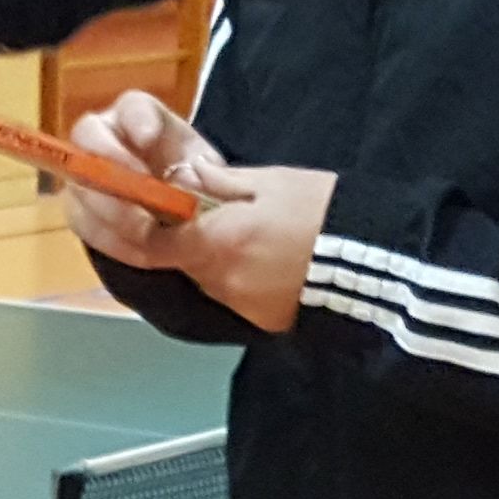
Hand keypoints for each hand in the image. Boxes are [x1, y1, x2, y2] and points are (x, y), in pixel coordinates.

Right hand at [63, 92, 213, 258]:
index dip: (136, 118)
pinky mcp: (81, 210)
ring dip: (111, 208)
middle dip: (110, 163)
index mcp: (142, 119)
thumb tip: (185, 185)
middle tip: (138, 189)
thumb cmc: (198, 184)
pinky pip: (85, 223)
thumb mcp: (210, 176)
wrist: (186, 218)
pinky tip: (141, 251)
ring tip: (147, 230)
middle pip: (87, 135)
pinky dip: (114, 239)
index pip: (132, 105)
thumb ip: (202, 175)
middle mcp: (105, 137)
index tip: (149, 138)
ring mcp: (85, 174)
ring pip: (80, 182)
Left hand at [68, 97, 328, 331]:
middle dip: (172, 233)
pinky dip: (236, 269)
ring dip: (208, 250)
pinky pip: (233, 290)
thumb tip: (178, 180)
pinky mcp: (262, 319)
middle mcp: (220, 281)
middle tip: (189, 208)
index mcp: (217, 243)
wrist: (381, 267)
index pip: (145, 241)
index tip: (118, 203)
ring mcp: (241, 305)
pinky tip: (265, 251)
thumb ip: (217, 184)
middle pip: (174, 258)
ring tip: (246, 227)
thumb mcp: (271, 183)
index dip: (122, 222)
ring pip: (203, 273)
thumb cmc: (332, 216)